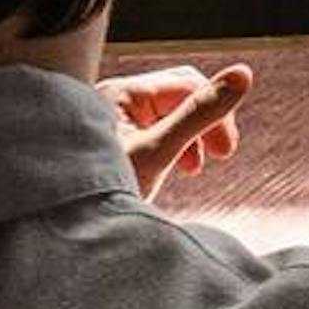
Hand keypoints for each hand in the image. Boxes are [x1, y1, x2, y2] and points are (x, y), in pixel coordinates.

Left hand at [102, 62, 249, 200]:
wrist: (64, 233)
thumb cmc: (100, 193)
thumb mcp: (158, 151)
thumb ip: (201, 112)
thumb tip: (243, 75)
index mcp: (121, 94)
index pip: (186, 84)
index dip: (215, 113)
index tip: (225, 152)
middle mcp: (116, 101)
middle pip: (179, 94)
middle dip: (204, 122)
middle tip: (220, 154)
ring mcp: (115, 122)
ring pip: (170, 113)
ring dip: (191, 136)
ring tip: (193, 167)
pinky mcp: (117, 143)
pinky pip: (156, 131)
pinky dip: (175, 146)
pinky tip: (176, 168)